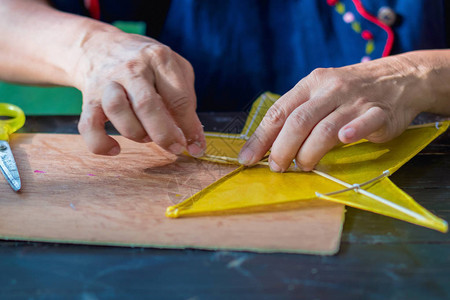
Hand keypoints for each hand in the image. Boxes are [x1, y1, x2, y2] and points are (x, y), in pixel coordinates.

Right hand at [74, 28, 204, 155]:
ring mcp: (107, 83)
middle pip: (147, 105)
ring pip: (117, 111)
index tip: (196, 146)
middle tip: (176, 148)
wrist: (98, 47)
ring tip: (146, 137)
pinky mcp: (89, 99)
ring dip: (136, 133)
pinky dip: (100, 143)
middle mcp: (131, 68)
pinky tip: (115, 149)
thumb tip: (191, 135)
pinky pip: (89, 126)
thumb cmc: (145, 63)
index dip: (190, 127)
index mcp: (158, 58)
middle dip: (165, 134)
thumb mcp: (172, 66)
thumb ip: (185, 96)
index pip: (179, 97)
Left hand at [238, 54, 432, 171]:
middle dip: (282, 149)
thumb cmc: (348, 93)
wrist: (397, 78)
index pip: (279, 112)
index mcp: (310, 84)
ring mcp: (355, 100)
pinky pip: (365, 122)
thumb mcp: (319, 94)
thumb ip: (297, 115)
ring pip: (326, 128)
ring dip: (309, 152)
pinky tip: (344, 139)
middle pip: (299, 121)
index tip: (247, 158)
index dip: (261, 138)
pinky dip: (354, 131)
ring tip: (303, 166)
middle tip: (277, 168)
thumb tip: (266, 147)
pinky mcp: (379, 112)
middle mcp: (330, 89)